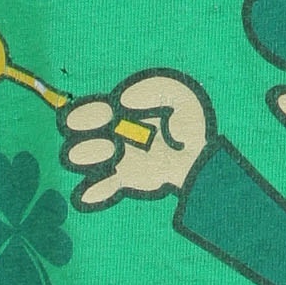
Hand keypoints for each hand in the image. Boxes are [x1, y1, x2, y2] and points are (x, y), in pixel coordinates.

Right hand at [61, 73, 210, 204]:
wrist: (202, 156)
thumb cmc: (188, 121)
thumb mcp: (178, 96)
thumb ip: (152, 91)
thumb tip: (121, 103)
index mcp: (123, 111)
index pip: (95, 108)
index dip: (87, 112)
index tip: (99, 114)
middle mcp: (113, 133)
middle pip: (83, 132)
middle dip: (85, 133)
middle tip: (107, 135)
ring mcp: (116, 157)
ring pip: (87, 157)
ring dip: (90, 156)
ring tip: (113, 154)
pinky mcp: (123, 178)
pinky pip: (101, 186)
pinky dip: (91, 190)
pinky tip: (84, 193)